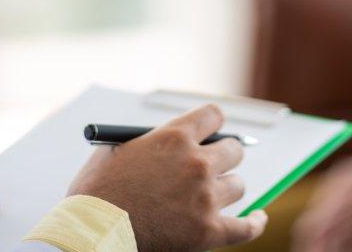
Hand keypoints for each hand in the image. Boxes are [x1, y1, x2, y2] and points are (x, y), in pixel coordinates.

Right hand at [66, 104, 268, 251]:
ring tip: (212, 195)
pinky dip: (255, 223)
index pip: (214, 116)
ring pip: (238, 185)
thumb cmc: (97, 194)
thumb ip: (150, 140)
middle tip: (216, 163)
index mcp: (173, 136)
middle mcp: (195, 162)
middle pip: (234, 149)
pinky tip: (258, 218)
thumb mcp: (118, 150)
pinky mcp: (208, 232)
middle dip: (224, 155)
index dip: (214, 123)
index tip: (213, 130)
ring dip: (226, 189)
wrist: (93, 235)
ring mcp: (205, 198)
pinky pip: (247, 227)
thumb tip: (174, 140)